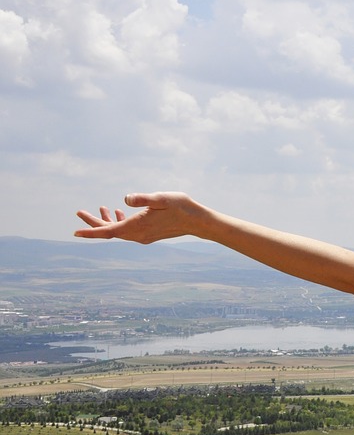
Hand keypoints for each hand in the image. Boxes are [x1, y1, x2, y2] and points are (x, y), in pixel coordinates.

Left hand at [74, 193, 209, 243]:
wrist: (197, 221)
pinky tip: (120, 212)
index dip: (91, 231)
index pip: (108, 231)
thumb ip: (142, 199)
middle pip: (109, 231)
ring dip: (107, 221)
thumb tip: (126, 199)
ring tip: (100, 209)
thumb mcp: (161, 198)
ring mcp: (143, 236)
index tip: (75, 232)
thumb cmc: (181, 207)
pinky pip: (128, 230)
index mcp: (137, 226)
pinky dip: (119, 222)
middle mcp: (137, 234)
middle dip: (94, 223)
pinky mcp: (149, 234)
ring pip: (118, 230)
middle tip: (80, 212)